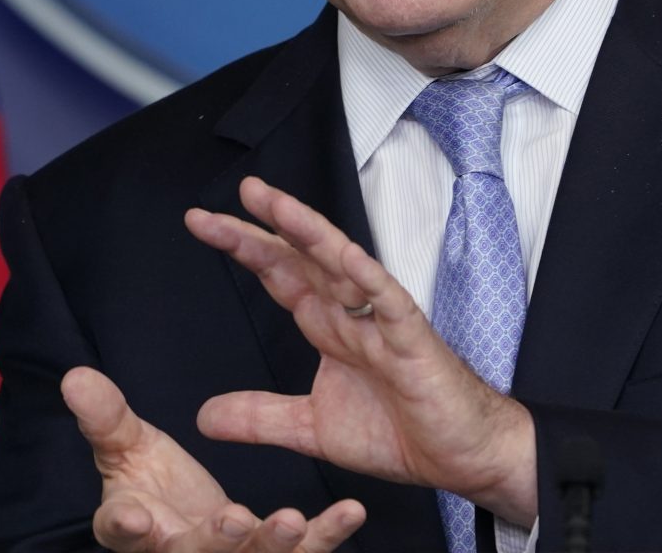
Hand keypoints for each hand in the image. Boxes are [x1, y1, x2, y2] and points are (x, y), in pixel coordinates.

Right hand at [61, 365, 366, 552]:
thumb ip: (105, 418)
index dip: (127, 524)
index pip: (124, 531)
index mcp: (137, 529)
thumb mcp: (126, 449)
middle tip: (232, 520)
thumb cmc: (153, 486)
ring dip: (273, 543)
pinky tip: (352, 512)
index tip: (135, 514)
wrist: (189, 522)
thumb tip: (75, 376)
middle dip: (214, 542)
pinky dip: (328, 536)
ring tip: (292, 519)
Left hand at [184, 176, 539, 525]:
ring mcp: (382, 322)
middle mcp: (351, 314)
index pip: (279, 274)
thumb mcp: (311, 428)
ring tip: (275, 205)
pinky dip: (368, 277)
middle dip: (263, 228)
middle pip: (301, 259)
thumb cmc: (399, 433)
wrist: (458, 457)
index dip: (244, 247)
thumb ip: (260, 417)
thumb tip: (204, 416)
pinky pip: (389, 302)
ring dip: (309, 233)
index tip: (202, 222)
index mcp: (328, 326)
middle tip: (223, 203)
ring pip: (342, 265)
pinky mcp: (413, 341)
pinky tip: (344, 255)